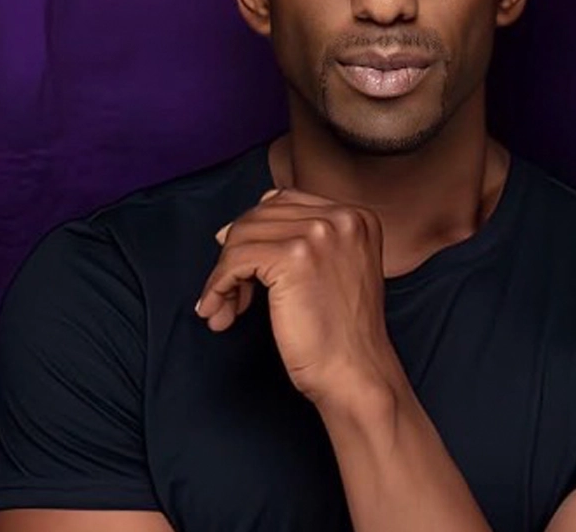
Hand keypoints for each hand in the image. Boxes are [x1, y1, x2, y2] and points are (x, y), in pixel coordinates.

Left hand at [195, 188, 395, 405]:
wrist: (356, 374)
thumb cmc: (343, 334)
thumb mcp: (335, 269)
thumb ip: (302, 239)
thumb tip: (235, 224)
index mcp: (357, 217)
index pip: (285, 202)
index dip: (255, 232)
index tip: (241, 264)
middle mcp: (343, 217)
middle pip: (261, 216)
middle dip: (236, 253)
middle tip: (228, 291)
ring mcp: (320, 234)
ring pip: (243, 236)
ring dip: (224, 274)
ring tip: (225, 307)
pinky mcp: (294, 257)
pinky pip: (235, 260)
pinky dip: (218, 286)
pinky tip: (219, 310)